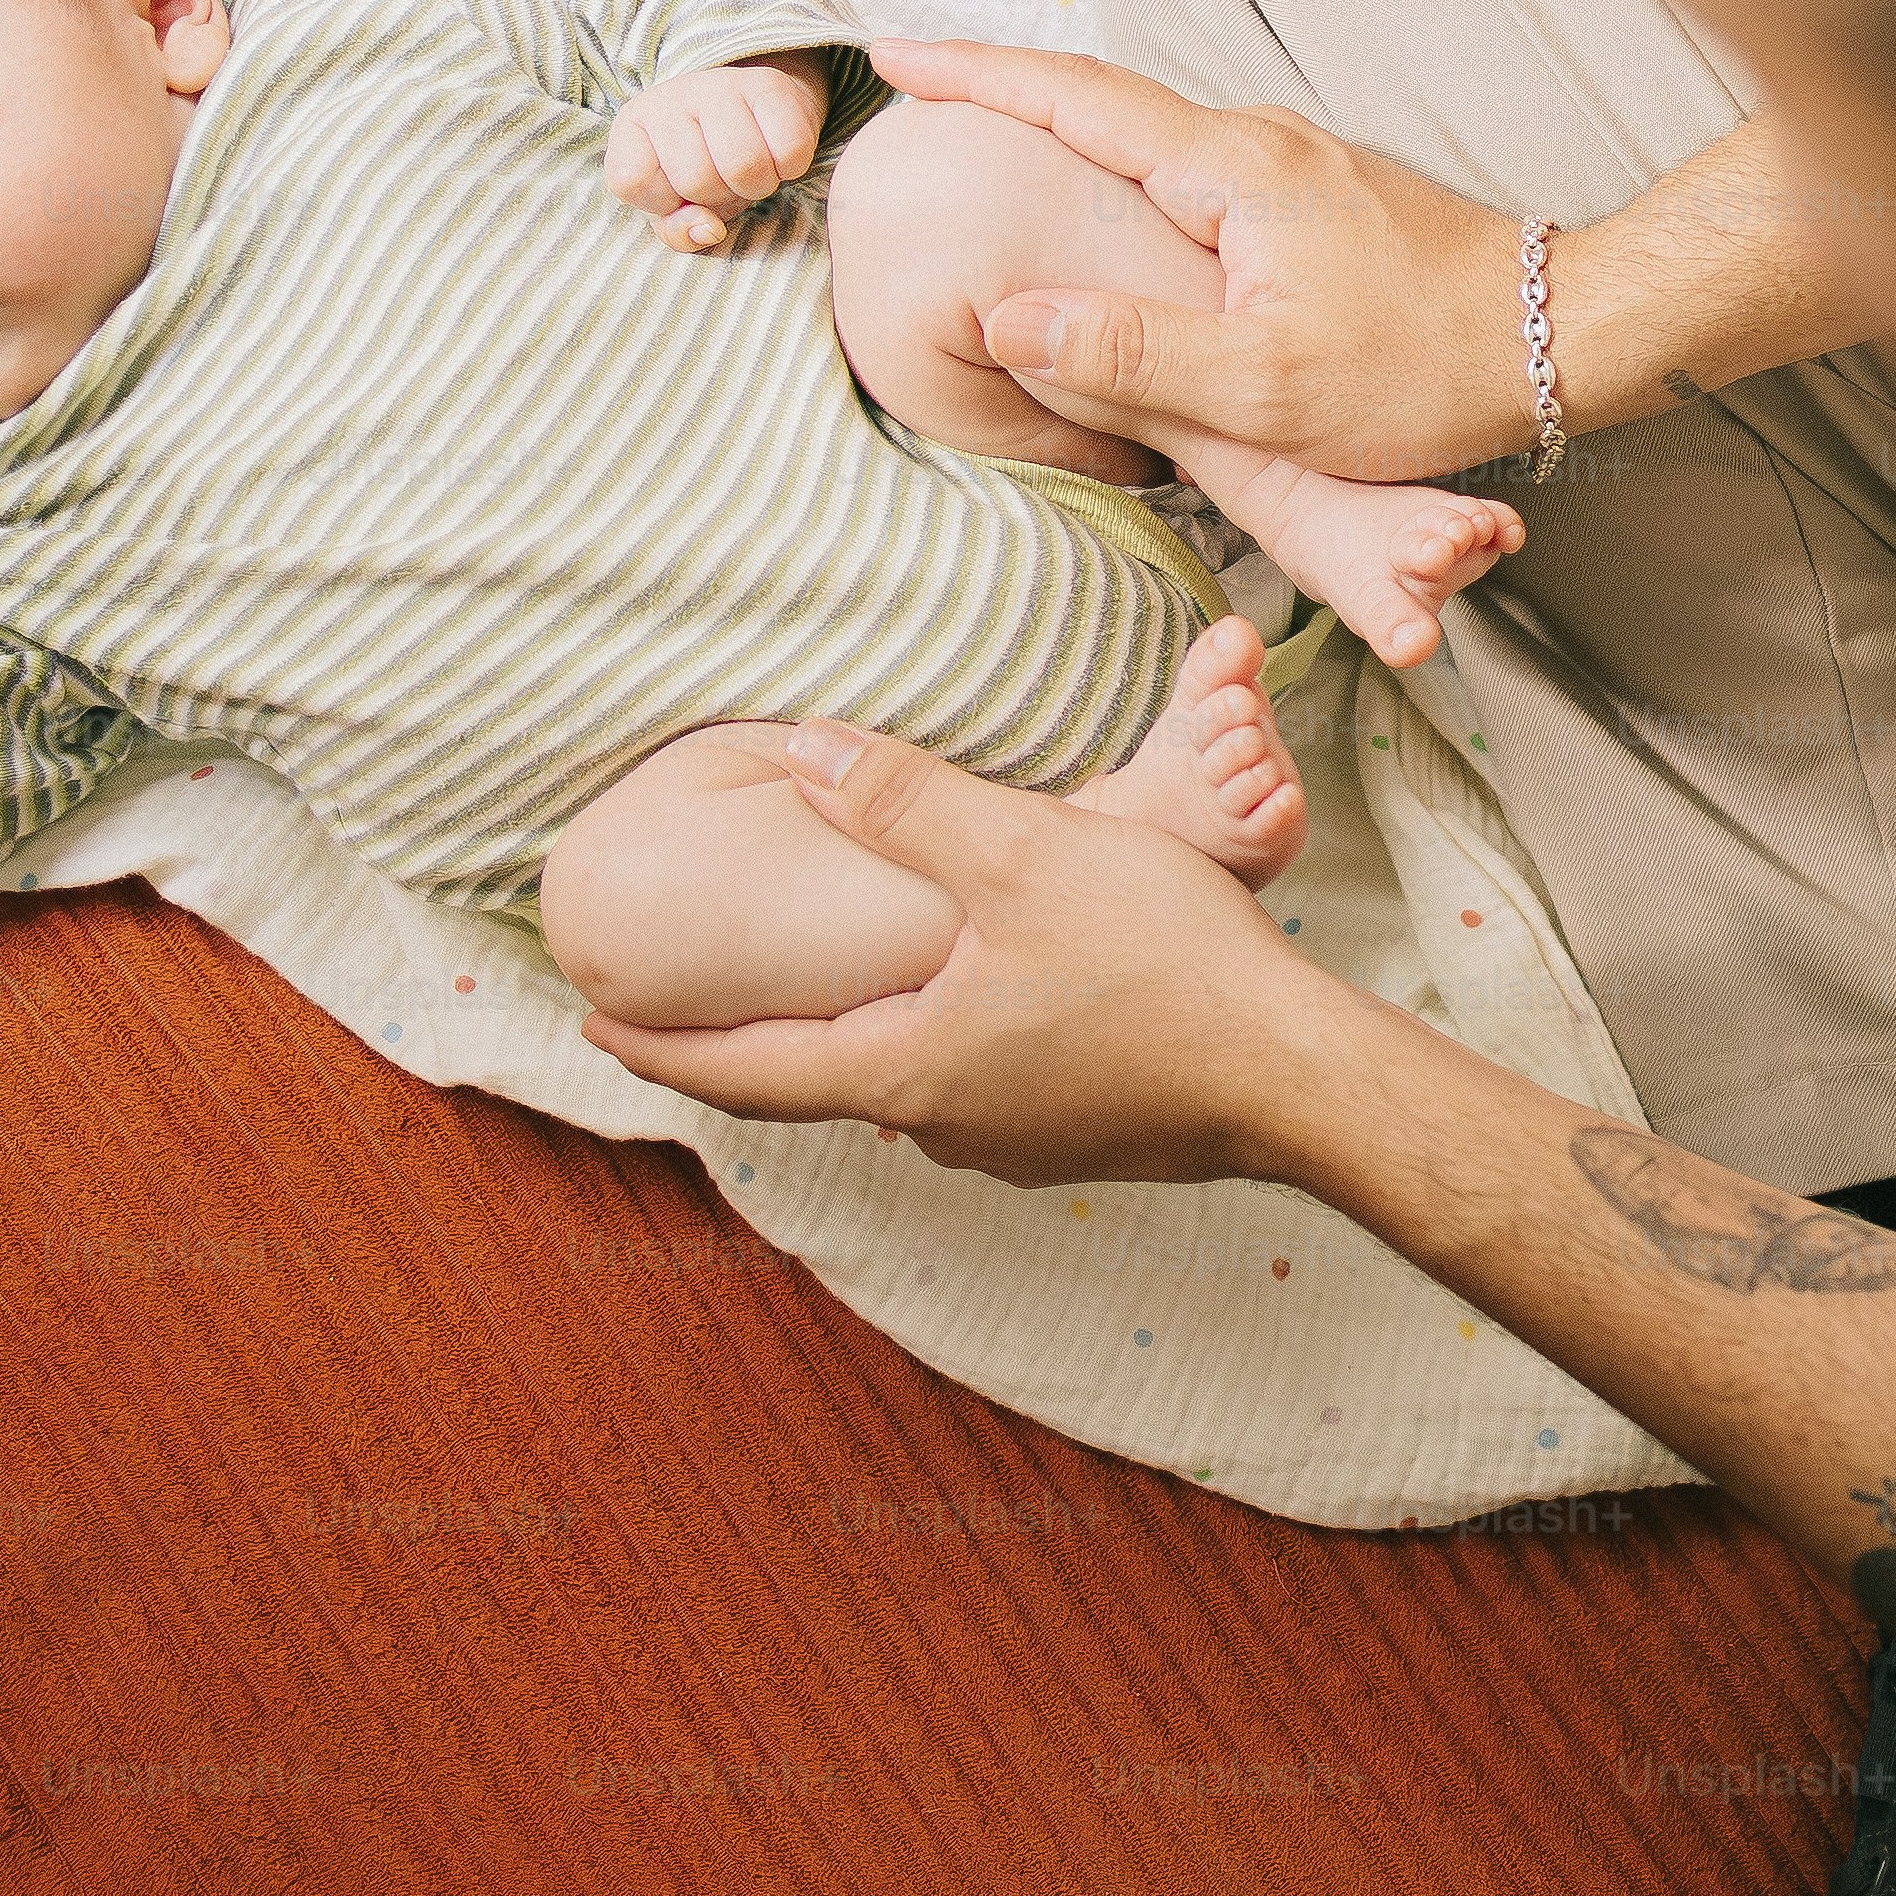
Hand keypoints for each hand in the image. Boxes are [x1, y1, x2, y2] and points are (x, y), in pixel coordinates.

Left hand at [578, 714, 1366, 1189]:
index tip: (594, 1027)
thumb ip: (906, 806)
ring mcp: (1017, 1141)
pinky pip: (978, 1085)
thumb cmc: (1165, 966)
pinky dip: (938, 1039)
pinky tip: (965, 995)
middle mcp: (946, 1126)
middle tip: (688, 1007)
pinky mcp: (1081, 1133)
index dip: (663, 1044)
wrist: (1301, 1073)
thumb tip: (804, 755)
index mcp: (907, 1070)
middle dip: (750, 1042)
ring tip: (830, 984)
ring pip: (906, 1082)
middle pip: (818, 1080)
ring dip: (856, 1035)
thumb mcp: (1021, 858)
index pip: (746, 1070)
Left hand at [606, 52, 829, 250]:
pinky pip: (789, 150)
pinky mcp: (768, 84)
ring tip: (750, 172)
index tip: (679, 194)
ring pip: (744, 165)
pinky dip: (790, 169)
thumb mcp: (676, 204)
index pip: (633, 181)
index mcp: (633, 125)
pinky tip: (776, 156)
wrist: (751, 112)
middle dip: (719, 197)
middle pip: (695, 179)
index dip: (663, 204)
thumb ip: (679, 231)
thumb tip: (709, 230)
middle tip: (724, 182)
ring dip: (756, 186)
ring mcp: (719, 85)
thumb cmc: (706, 164)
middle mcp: (669, 97)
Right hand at [860, 37, 1535, 476]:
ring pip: (1153, 143)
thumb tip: (1008, 315)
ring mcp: (1292, 166)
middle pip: (1104, 104)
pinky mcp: (1318, 199)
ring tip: (990, 150)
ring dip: (1069, 139)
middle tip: (918, 96)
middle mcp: (1258, 143)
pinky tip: (1114, 214)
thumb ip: (1133, 355)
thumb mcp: (1267, 389)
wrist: (1559, 335)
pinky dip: (1129, 179)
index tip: (892, 57)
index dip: (977, 77)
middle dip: (1005, 95)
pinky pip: (1195, 174)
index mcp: (1231, 169)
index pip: (1076, 98)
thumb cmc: (1423, 370)